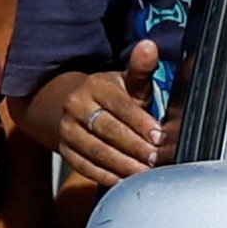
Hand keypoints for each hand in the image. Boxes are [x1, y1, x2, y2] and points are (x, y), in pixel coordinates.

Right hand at [33, 46, 172, 189]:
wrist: (76, 108)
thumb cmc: (113, 96)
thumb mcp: (128, 82)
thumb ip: (142, 68)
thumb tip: (150, 46)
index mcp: (95, 86)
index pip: (120, 106)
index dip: (141, 123)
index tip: (160, 137)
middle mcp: (76, 107)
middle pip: (108, 131)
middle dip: (135, 147)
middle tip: (156, 159)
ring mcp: (67, 130)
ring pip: (96, 152)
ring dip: (123, 165)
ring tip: (145, 173)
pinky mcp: (65, 151)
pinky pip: (86, 167)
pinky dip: (107, 176)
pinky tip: (125, 181)